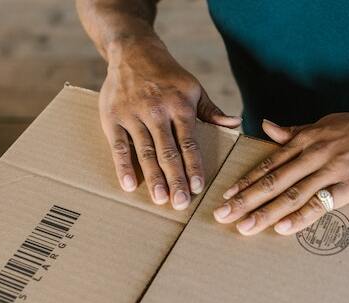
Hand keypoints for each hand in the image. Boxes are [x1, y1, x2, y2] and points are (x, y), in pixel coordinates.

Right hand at [99, 39, 240, 208]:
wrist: (133, 52)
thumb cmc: (169, 76)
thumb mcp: (194, 89)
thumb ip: (213, 112)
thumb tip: (237, 124)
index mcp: (180, 105)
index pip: (189, 141)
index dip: (193, 165)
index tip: (198, 187)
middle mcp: (156, 111)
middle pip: (167, 151)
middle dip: (175, 179)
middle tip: (180, 203)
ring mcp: (133, 114)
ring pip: (144, 151)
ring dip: (152, 177)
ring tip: (160, 199)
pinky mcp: (112, 117)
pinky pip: (118, 145)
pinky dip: (123, 166)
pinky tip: (129, 185)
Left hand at [212, 102, 348, 234]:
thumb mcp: (325, 124)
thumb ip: (296, 131)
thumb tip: (267, 127)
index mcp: (307, 139)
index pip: (269, 163)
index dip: (246, 180)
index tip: (226, 195)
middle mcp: (314, 154)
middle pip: (273, 181)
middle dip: (245, 200)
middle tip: (222, 216)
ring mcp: (333, 170)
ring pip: (292, 194)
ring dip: (265, 212)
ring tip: (245, 227)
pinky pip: (322, 203)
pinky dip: (301, 216)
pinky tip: (283, 228)